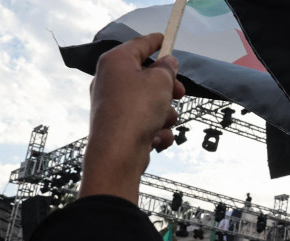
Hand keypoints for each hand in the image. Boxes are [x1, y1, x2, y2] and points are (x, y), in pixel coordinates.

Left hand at [81, 33, 184, 202]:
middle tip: (179, 92)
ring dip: (165, 113)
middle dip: (167, 87)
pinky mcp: (120, 127)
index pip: (139, 45)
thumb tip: (167, 63)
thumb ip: (167, 69)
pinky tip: (156, 138)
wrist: (118, 152)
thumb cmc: (136, 110)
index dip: (156, 41)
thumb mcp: (160, 81)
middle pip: (147, 77)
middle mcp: (110, 81)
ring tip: (165, 120)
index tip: (166, 39)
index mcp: (115, 62)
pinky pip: (146, 123)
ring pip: (150, 103)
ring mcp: (114, 106)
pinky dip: (156, 130)